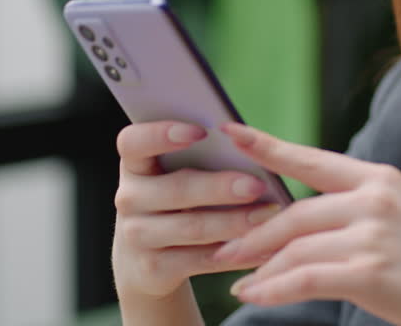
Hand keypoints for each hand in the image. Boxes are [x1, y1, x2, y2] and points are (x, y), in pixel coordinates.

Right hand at [111, 121, 281, 299]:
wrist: (146, 259)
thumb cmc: (175, 200)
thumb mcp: (175, 175)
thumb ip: (201, 155)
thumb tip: (247, 141)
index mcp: (134, 164)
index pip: (132, 142)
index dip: (161, 134)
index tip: (201, 131)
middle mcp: (129, 198)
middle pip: (176, 189)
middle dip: (220, 187)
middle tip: (257, 185)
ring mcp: (138, 236)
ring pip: (193, 227)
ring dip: (235, 222)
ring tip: (270, 215)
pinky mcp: (154, 269)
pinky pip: (202, 259)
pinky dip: (237, 253)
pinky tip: (265, 248)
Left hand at [213, 123, 400, 325]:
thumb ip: (354, 211)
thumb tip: (297, 221)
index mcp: (379, 178)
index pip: (312, 159)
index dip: (267, 146)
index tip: (230, 133)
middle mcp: (373, 198)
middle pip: (294, 212)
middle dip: (253, 233)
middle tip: (222, 247)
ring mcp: (373, 233)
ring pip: (294, 247)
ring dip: (258, 266)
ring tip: (236, 279)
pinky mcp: (370, 271)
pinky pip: (304, 278)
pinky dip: (273, 289)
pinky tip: (255, 296)